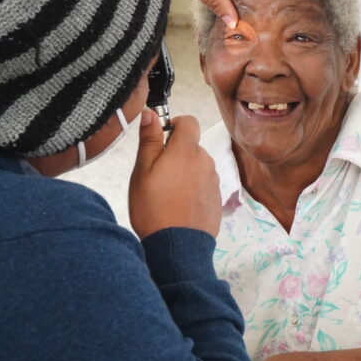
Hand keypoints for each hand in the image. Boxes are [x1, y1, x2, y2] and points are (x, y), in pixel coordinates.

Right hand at [129, 109, 221, 238]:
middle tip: (157, 175)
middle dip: (176, 154)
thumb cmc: (154, 209)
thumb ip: (149, 139)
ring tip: (167, 195)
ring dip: (185, 173)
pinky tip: (179, 206)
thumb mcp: (142, 171)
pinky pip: (203, 186)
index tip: (161, 138)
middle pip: (192, 147)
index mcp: (186, 150)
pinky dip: (193, 190)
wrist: (177, 247)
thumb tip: (151, 113)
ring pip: (198, 167)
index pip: (188, 121)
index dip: (174, 125)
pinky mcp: (217, 200)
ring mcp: (214, 182)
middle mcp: (205, 162)